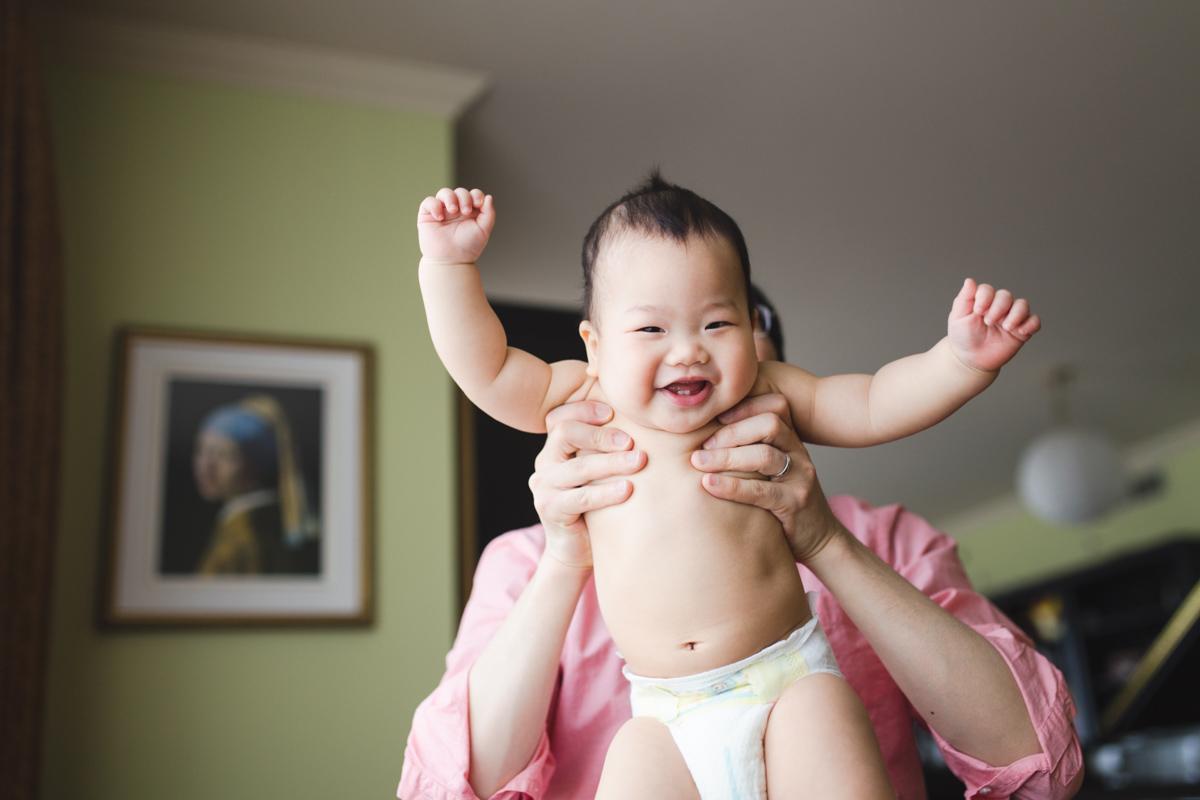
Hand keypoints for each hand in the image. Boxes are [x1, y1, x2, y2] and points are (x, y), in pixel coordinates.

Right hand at [417, 187, 495, 261]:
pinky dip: (434, 205)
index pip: (474, 194)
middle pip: (460, 191)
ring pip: (444, 192)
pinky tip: (440, 217)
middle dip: (465, 198)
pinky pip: (429, 201)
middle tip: (466, 211)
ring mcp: (442, 211)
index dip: (477, 195)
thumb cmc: (467, 247)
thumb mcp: (483, 230)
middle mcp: (456, 209)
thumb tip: (488, 197)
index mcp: (470, 211)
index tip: (479, 204)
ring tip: (453, 210)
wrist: (451, 260)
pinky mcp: (428, 215)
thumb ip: (489, 213)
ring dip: (450, 197)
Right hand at [528, 401, 646, 568]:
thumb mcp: (599, 471)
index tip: (614, 412)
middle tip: (632, 442)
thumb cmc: (596, 505)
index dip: (585, 409)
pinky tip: (628, 490)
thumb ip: (608, 449)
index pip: (560, 416)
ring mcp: (544, 486)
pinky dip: (605, 492)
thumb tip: (647, 423)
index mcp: (555, 448)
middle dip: (601, 434)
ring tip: (640, 461)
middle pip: (565, 433)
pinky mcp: (549, 509)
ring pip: (578, 467)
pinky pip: (580, 497)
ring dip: (612, 462)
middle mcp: (545, 462)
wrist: (577, 549)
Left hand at [691, 393, 845, 562]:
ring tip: (699, 462)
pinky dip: (731, 486)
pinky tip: (709, 485)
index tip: (713, 417)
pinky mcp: (795, 502)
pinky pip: (761, 490)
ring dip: (727, 457)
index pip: (775, 406)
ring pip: (764, 456)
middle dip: (731, 431)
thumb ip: (751, 451)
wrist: (820, 538)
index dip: (744, 407)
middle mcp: (799, 453)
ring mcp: (801, 477)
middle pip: (769, 424)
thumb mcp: (772, 470)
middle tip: (703, 445)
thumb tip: (704, 437)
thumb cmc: (784, 501)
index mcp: (791, 441)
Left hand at [947, 278, 1041, 371]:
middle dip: (999, 308)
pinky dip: (1031, 324)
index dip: (985, 297)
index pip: (988, 290)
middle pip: (1006, 296)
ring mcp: (1011, 317)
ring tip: (1006, 327)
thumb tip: (969, 280)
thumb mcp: (957, 318)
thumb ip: (964, 299)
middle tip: (989, 322)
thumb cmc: (963, 337)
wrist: (971, 360)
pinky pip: (1034, 321)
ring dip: (1016, 314)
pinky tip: (1021, 331)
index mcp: (983, 301)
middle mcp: (999, 306)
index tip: (978, 311)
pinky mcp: (1022, 331)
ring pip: (1022, 305)